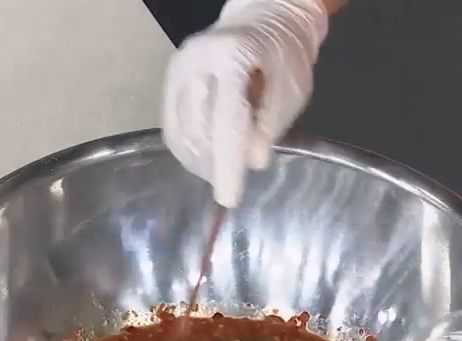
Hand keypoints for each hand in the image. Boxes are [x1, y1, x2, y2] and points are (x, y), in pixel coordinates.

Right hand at [162, 0, 329, 207]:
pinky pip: (171, 125)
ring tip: (220, 171)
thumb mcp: (292, 90)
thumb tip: (252, 162)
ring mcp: (178, 68)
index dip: (228, 165)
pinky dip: (187, 149)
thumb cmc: (284, 55)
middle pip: (198, 129)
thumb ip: (271, 125)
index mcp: (232, 57)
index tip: (229, 199)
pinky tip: (205, 159)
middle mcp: (196, 60)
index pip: (226, 121)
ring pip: (180, 131)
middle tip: (233, 182)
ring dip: (199, 160)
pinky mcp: (170, 78)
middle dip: (214, 164)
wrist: (263, 19)